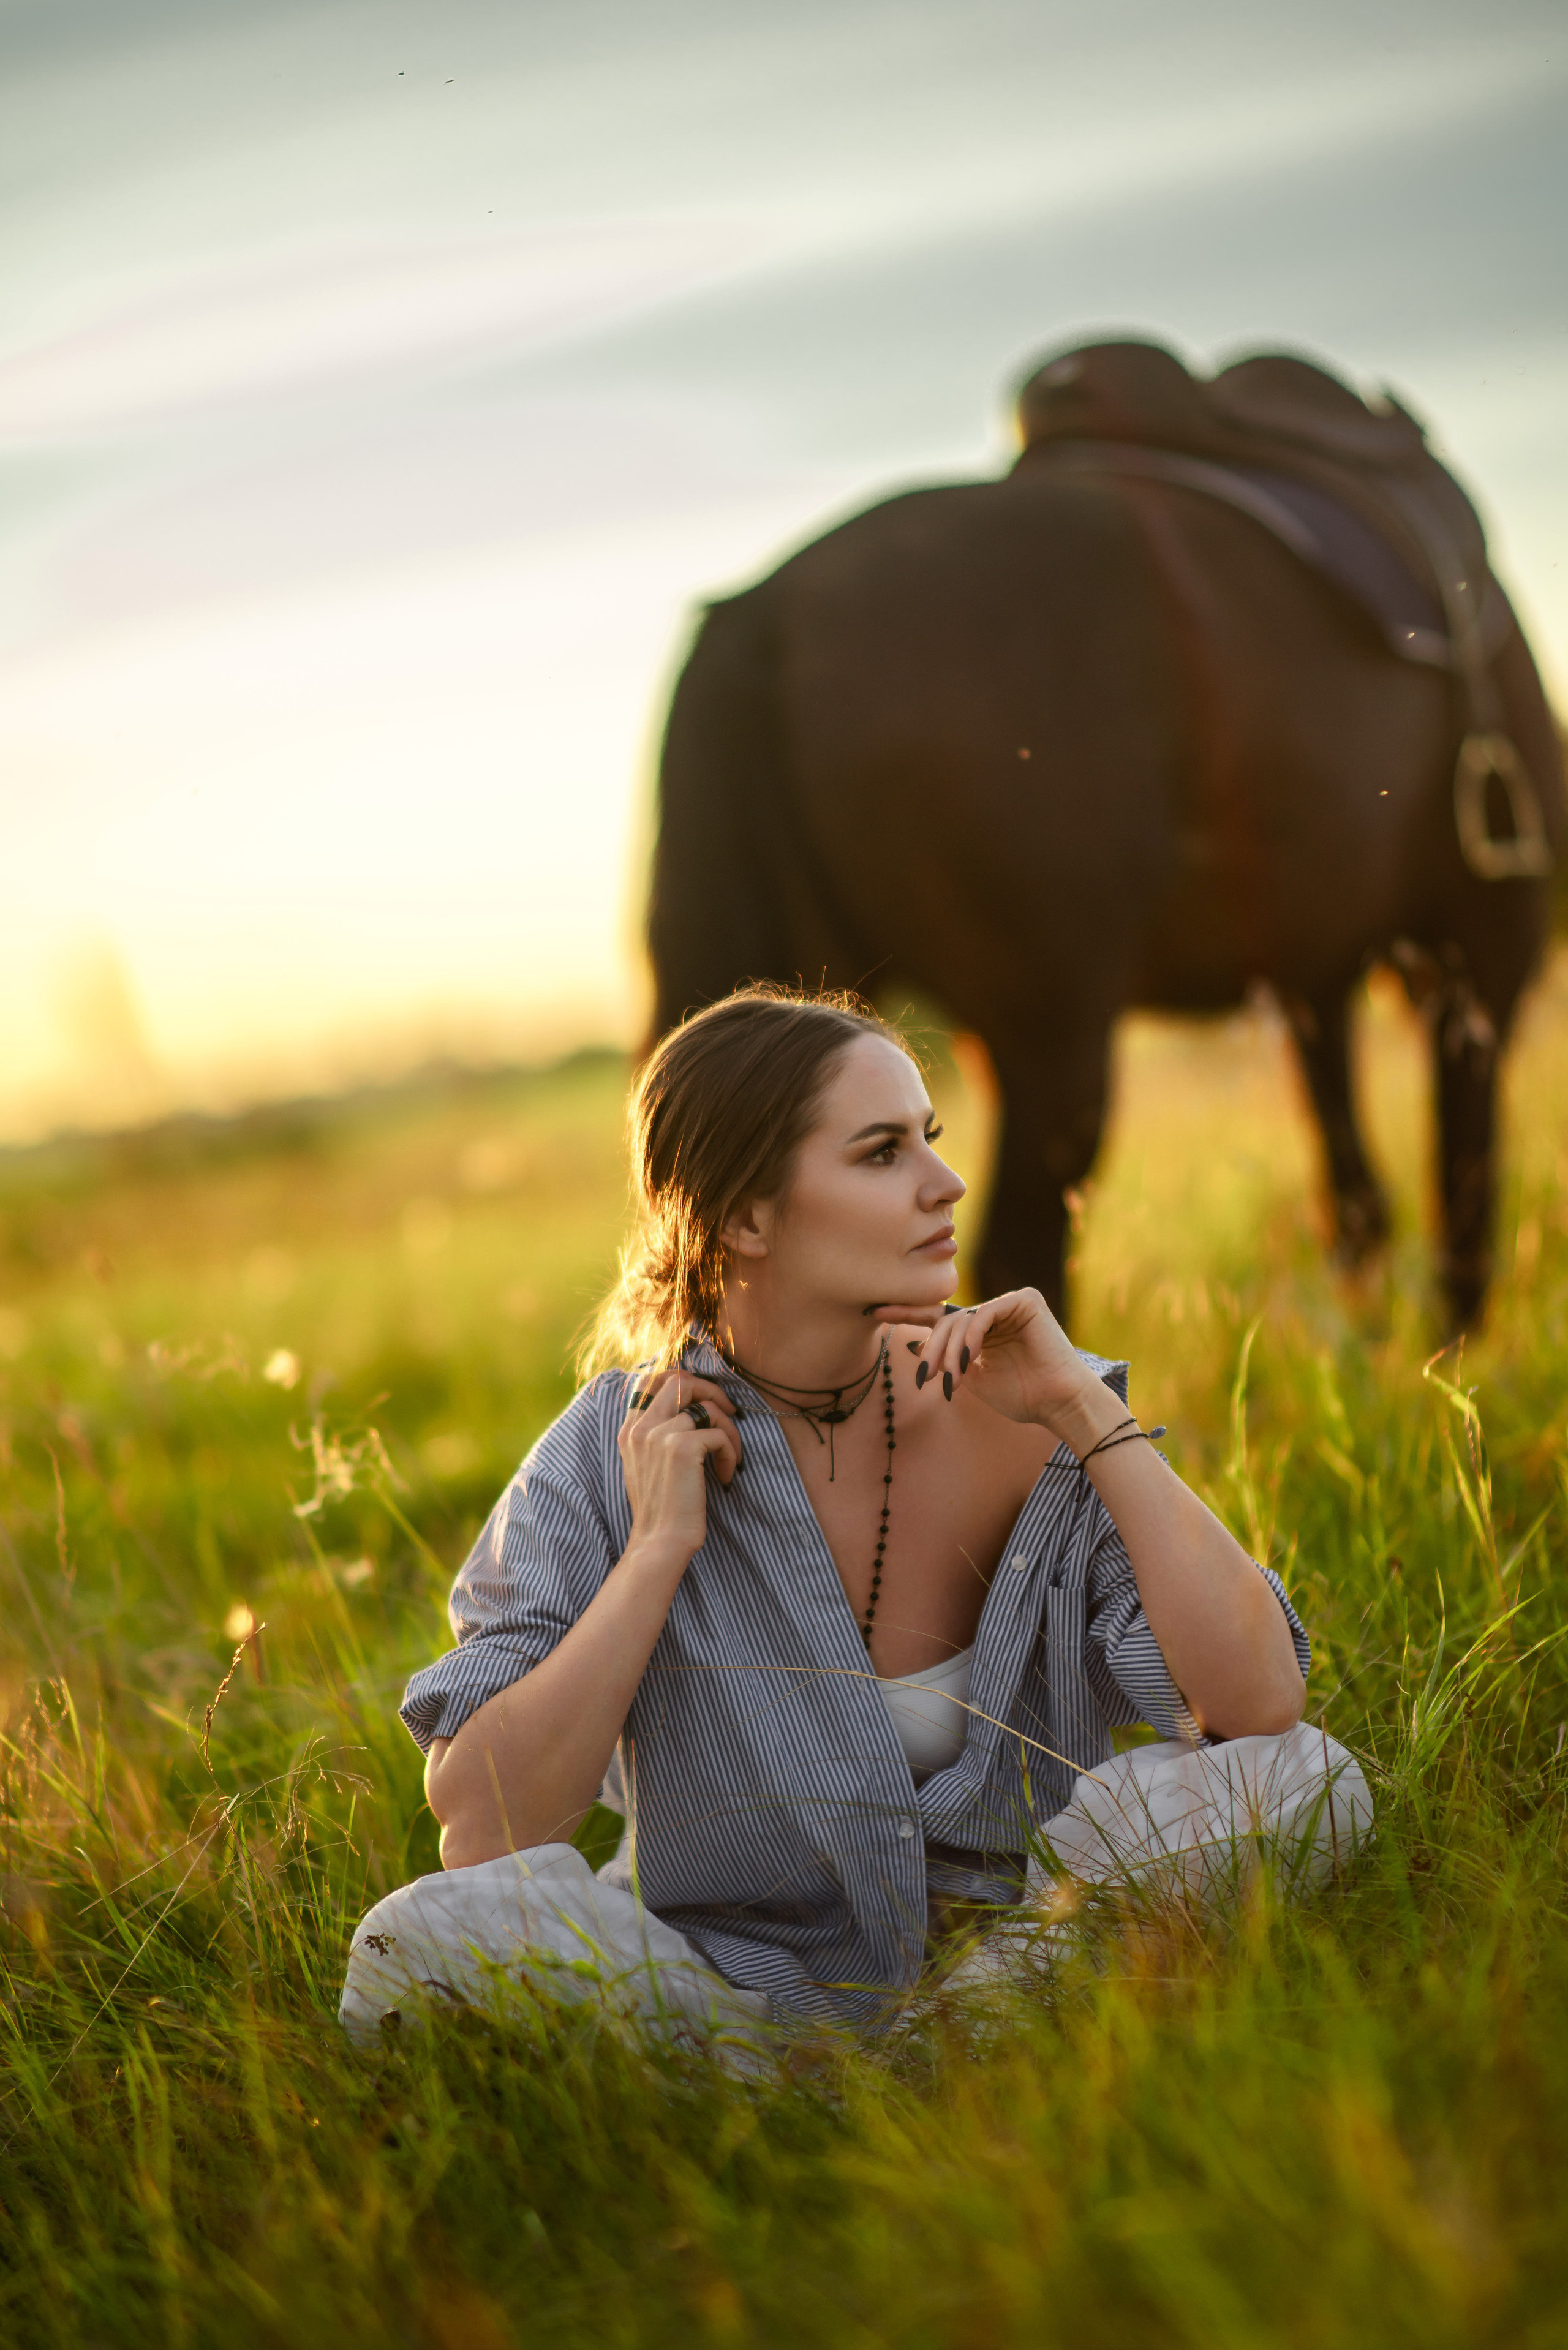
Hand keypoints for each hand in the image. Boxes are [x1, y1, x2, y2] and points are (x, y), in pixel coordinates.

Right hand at [617, 1369, 741, 1567]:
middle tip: (730, 1413)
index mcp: (630, 1429)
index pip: (651, 1379)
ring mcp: (659, 1435)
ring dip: (729, 1430)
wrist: (659, 1543)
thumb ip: (657, 1433)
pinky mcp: (682, 1448)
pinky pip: (719, 1433)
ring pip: (708, 1408)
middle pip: (680, 1380)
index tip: (706, 1399)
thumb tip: (691, 1408)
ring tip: (730, 1456)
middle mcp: (640, 1427)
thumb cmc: (662, 1508)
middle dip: (712, 1391)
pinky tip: (726, 1476)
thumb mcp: (647, 1464)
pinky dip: (730, 1453)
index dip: (684, 1380)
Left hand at [885, 1290, 1102, 1439]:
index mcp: (981, 1329)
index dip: (906, 1313)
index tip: (874, 1311)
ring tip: (951, 1379)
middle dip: (932, 1350)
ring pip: (961, 1318)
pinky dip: (970, 1337)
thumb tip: (913, 1346)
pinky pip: (983, 1313)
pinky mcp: (1025, 1300)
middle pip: (946, 1320)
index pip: (939, 1316)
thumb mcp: (971, 1377)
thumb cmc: (1020, 1395)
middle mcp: (994, 1312)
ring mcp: (1009, 1303)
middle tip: (926, 1378)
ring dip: (949, 1351)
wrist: (1057, 1404)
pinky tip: (969, 1359)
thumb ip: (947, 1359)